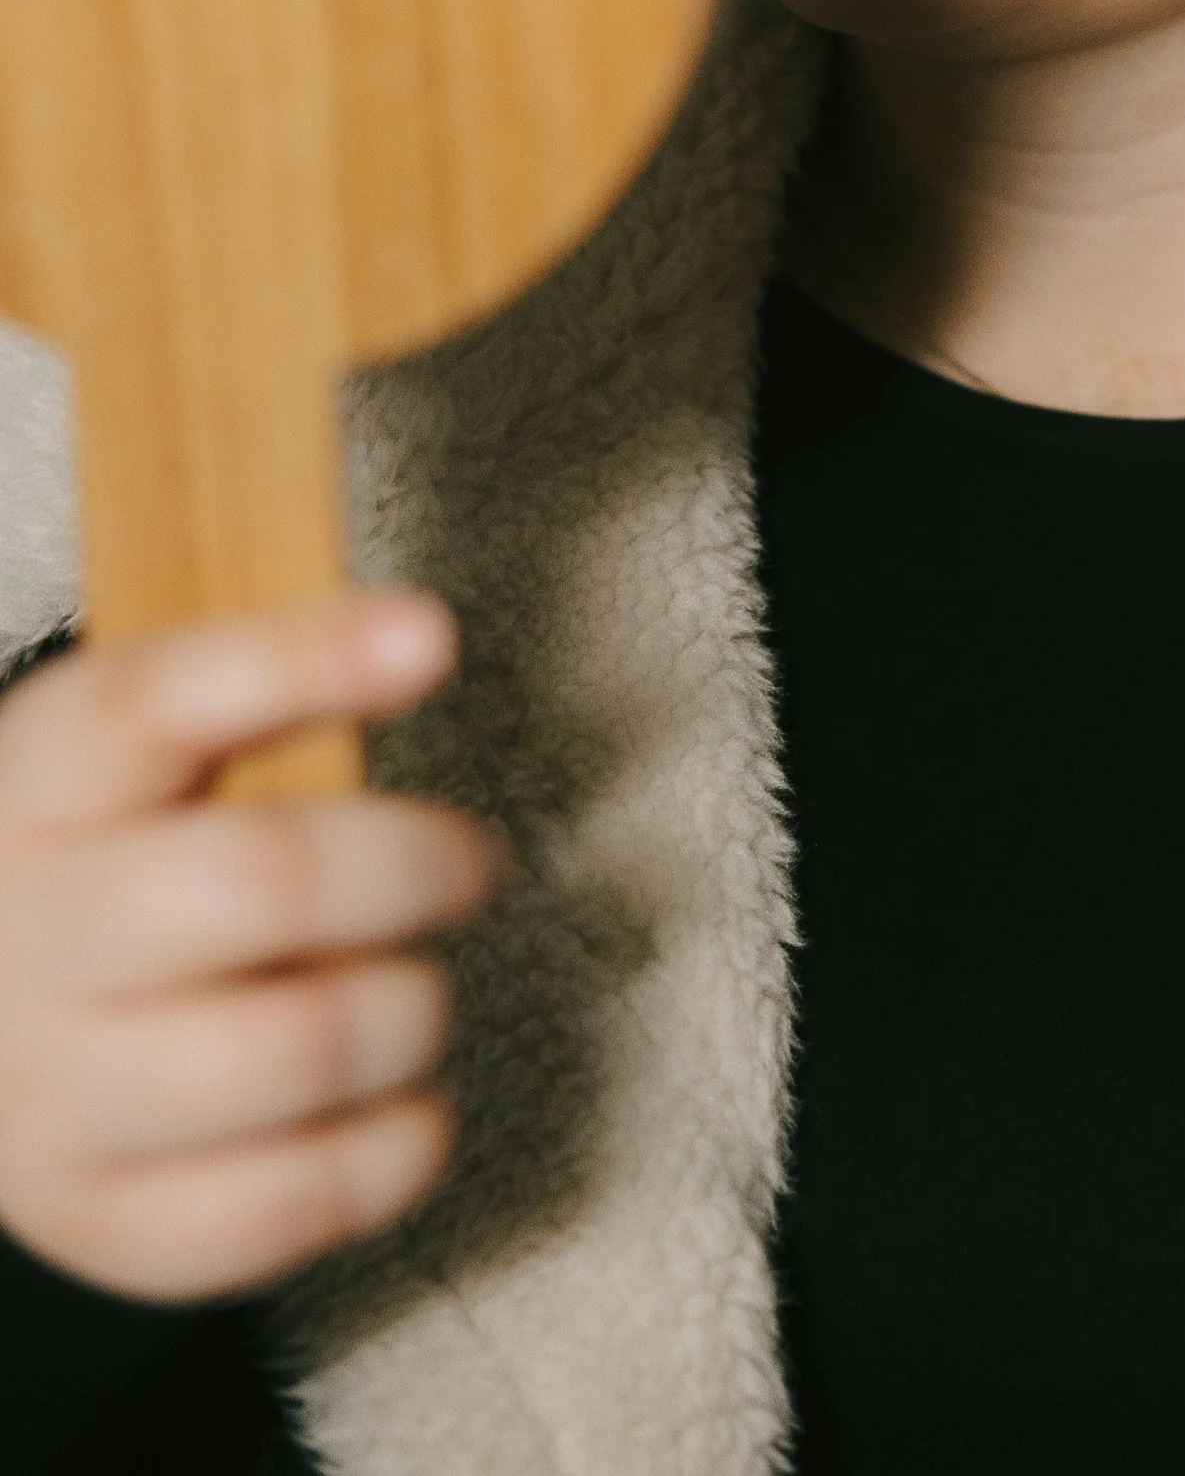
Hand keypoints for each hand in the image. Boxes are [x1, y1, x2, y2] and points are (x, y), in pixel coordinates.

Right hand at [0, 592, 502, 1299]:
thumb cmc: (111, 859)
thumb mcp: (138, 751)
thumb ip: (257, 692)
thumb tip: (420, 639)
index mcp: (39, 787)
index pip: (157, 699)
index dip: (305, 659)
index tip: (430, 636)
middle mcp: (28, 937)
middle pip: (259, 881)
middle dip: (413, 865)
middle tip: (470, 864)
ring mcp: (51, 1092)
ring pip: (290, 1051)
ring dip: (408, 1012)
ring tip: (414, 992)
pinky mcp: (98, 1217)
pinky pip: (278, 1206)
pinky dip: (387, 1155)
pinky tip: (403, 1106)